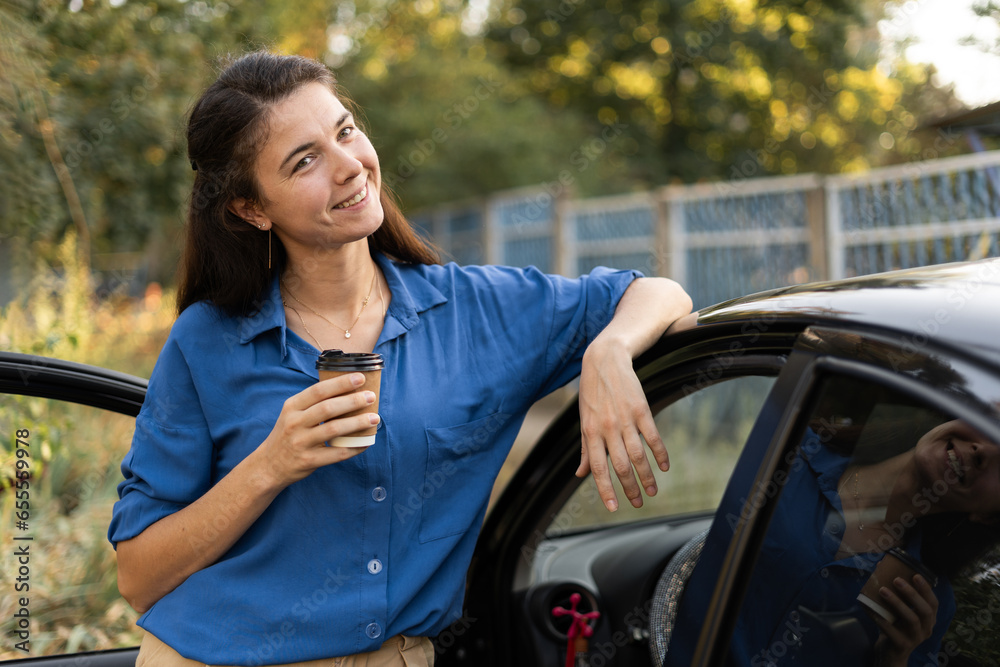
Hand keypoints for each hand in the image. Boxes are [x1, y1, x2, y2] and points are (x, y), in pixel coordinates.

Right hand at [257, 373, 380, 487]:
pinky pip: (336, 453)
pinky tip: (366, 443)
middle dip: (353, 401)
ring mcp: (301, 442)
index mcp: (292, 407)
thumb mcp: (293, 414)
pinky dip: (354, 448)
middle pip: (328, 408)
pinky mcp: (308, 460)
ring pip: (333, 429)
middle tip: (371, 397)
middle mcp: (294, 423)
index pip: (318, 390)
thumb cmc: (288, 434)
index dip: (340, 383)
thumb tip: (348, 390)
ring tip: (374, 418)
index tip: (360, 378)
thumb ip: (313, 403)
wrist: (269, 465)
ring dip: (357, 423)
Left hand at [576, 339, 668, 510]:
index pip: (598, 468)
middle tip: (639, 503)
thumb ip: (586, 449)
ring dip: (646, 476)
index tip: (614, 508)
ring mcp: (625, 419)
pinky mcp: (641, 409)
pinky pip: (652, 437)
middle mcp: (607, 429)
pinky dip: (660, 454)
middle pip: (620, 466)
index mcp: (590, 432)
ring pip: (637, 455)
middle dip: (630, 488)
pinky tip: (664, 466)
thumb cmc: (592, 392)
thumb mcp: (584, 419)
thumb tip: (580, 473)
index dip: (605, 490)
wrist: (605, 359)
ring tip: (652, 491)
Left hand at [873, 574, 938, 666]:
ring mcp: (916, 638)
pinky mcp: (902, 645)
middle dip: (912, 594)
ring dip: (897, 603)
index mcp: (928, 618)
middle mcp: (926, 628)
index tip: (915, 575)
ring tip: (883, 590)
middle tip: (897, 580)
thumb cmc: (895, 625)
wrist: (890, 651)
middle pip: (924, 610)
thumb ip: (895, 592)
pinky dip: (881, 619)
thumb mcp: (899, 610)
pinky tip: (871, 609)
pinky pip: (892, 632)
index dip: (926, 589)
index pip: (933, 602)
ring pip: (911, 620)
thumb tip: (880, 565)